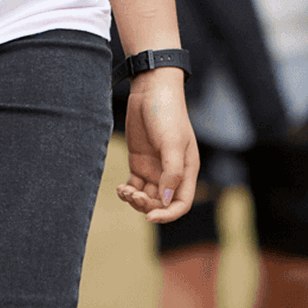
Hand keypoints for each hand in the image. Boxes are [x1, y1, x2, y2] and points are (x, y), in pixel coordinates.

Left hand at [117, 67, 197, 222]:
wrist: (151, 90)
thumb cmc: (167, 113)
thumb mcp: (172, 143)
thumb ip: (171, 173)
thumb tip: (164, 201)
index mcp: (186, 170)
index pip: (181, 203)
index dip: (167, 215)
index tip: (150, 216)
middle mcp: (171, 172)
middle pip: (161, 203)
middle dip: (147, 205)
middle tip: (134, 194)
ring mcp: (154, 168)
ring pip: (146, 197)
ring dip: (135, 200)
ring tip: (125, 191)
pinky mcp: (139, 162)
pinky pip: (134, 186)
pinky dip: (127, 192)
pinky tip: (120, 188)